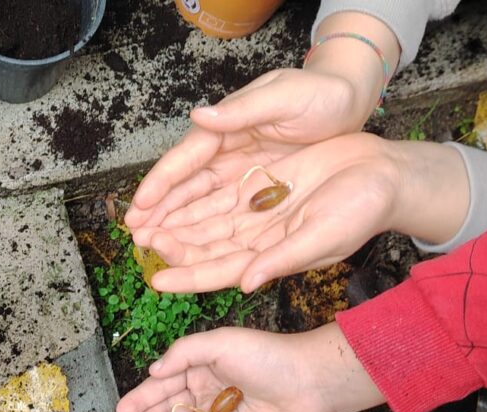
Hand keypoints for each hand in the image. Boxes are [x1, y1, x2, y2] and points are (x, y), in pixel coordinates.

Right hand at [118, 327, 348, 411]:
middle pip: (170, 409)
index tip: (122, 410)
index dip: (143, 396)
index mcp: (203, 366)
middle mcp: (209, 391)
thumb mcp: (220, 343)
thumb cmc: (266, 355)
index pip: (165, 383)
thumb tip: (154, 370)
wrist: (310, 381)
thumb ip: (184, 353)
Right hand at [125, 68, 364, 238]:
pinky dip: (201, 223)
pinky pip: (221, 206)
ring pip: (198, 199)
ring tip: (149, 243)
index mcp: (228, 125)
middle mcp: (226, 147)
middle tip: (134, 233)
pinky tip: (186, 241)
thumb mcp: (287, 97)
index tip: (140, 204)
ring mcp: (238, 167)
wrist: (352, 98)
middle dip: (158, 208)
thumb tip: (201, 116)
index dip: (161, 182)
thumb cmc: (323, 92)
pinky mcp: (254, 182)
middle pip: (185, 183)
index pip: (186, 157)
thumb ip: (245, 110)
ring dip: (173, 220)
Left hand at [131, 133, 401, 293]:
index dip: (189, 277)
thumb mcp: (323, 236)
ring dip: (176, 222)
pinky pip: (218, 194)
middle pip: (206, 246)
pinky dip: (193, 196)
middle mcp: (259, 238)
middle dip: (172, 246)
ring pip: (207, 220)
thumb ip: (282, 260)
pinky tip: (169, 195)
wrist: (385, 175)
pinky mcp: (261, 186)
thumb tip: (247, 284)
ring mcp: (258, 212)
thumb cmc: (363, 210)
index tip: (157, 281)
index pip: (221, 271)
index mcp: (272, 256)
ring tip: (143, 223)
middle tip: (139, 244)